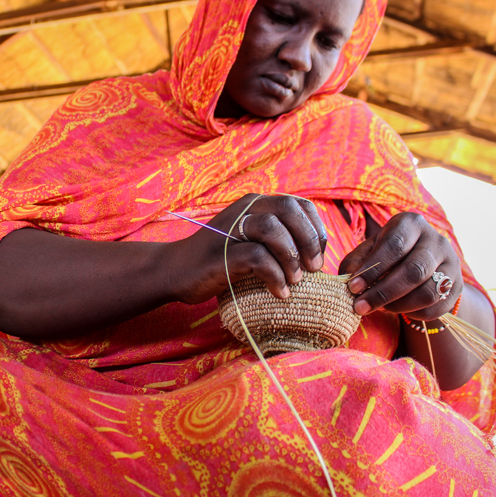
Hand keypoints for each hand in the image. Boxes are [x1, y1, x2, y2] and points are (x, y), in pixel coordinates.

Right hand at [163, 194, 326, 303]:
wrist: (176, 271)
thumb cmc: (219, 261)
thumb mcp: (250, 242)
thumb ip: (275, 238)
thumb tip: (315, 254)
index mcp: (255, 204)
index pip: (298, 204)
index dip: (315, 228)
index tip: (319, 254)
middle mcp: (245, 209)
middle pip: (288, 209)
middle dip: (309, 239)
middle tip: (314, 268)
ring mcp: (231, 229)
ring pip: (273, 228)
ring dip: (291, 257)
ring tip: (295, 280)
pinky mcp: (222, 253)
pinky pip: (258, 258)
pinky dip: (275, 277)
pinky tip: (279, 292)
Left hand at [338, 212, 461, 319]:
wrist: (422, 265)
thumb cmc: (387, 256)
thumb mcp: (368, 252)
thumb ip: (355, 263)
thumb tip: (348, 280)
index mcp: (411, 224)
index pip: (394, 246)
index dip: (373, 269)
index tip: (353, 287)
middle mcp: (436, 240)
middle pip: (413, 271)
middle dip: (383, 293)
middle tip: (361, 306)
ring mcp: (451, 263)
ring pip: (428, 292)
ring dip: (398, 305)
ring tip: (379, 308)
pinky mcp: (457, 286)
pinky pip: (437, 307)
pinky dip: (414, 314)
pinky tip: (398, 310)